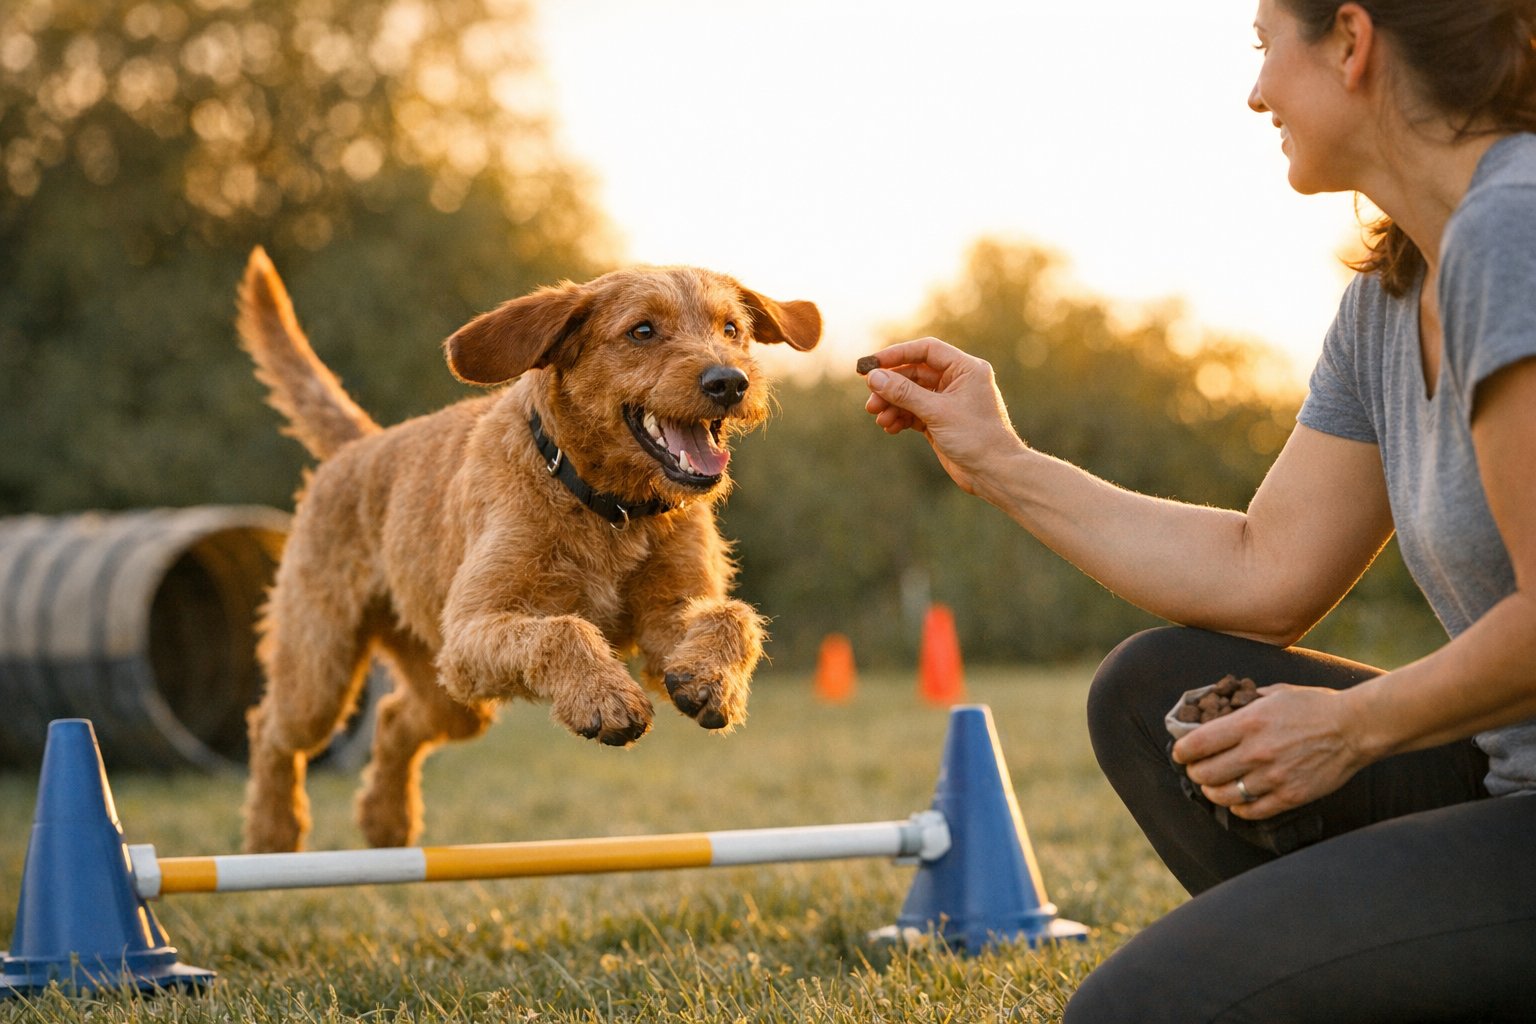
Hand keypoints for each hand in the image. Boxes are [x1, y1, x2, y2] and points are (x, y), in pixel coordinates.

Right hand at [861, 337, 1025, 495]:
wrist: (994, 473)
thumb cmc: (976, 438)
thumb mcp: (937, 412)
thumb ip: (904, 393)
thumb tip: (874, 377)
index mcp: (965, 369)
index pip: (926, 351)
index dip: (897, 354)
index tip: (871, 363)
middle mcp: (957, 381)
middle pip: (914, 374)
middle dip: (891, 387)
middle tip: (871, 400)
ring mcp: (948, 401)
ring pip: (911, 395)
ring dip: (892, 405)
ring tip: (879, 418)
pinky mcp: (940, 421)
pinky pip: (914, 412)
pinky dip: (900, 418)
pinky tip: (889, 427)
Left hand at [1171, 684, 1370, 818]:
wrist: (1354, 728)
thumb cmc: (1315, 706)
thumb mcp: (1276, 693)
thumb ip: (1247, 702)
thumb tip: (1227, 706)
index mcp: (1248, 723)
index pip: (1197, 743)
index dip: (1182, 751)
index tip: (1180, 753)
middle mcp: (1256, 752)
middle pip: (1205, 773)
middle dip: (1195, 773)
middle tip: (1196, 771)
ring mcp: (1273, 777)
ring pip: (1224, 795)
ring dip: (1212, 792)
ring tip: (1213, 788)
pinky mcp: (1290, 796)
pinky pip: (1251, 810)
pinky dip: (1238, 808)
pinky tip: (1237, 801)